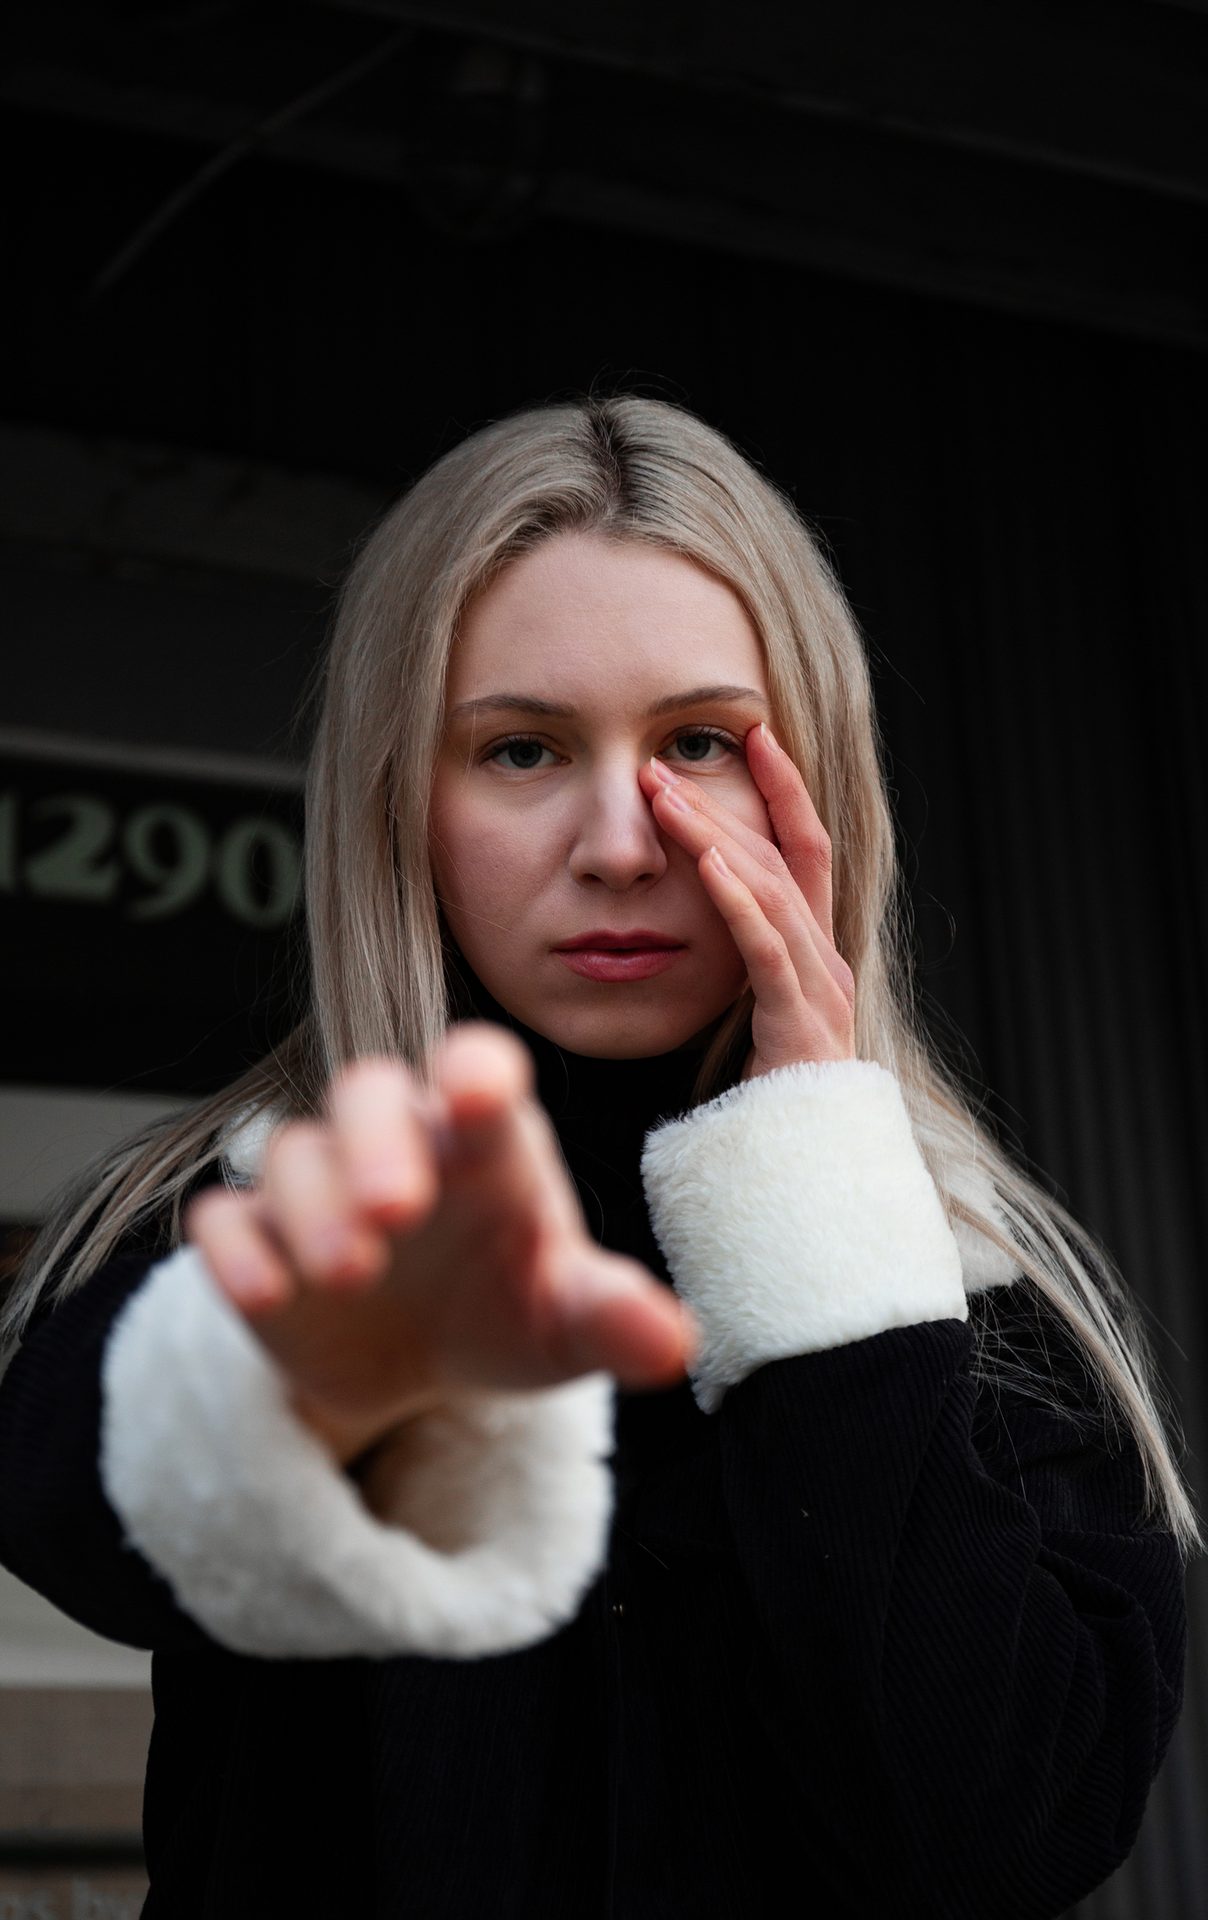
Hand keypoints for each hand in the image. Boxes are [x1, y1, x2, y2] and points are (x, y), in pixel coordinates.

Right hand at [184, 1029, 696, 1463]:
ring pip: (294, 1152)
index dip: (476, 1071)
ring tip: (352, 1271)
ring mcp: (321, 1187)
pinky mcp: (259, 1239)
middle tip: (398, 1210)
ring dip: (314, 1205)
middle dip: (377, 1141)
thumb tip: (674, 1346)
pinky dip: (237, 1251)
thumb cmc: (512, 1308)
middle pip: (369, 1091)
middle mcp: (398, 1143)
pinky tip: (265, 1295)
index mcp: (485, 1142)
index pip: (477, 1067)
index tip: (480, 1091)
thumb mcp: (568, 1323)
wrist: (424, 1364)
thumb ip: (615, 1318)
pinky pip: (226, 1219)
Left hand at [639, 721, 856, 1079]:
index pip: (806, 848)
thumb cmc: (774, 1097)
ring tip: (666, 798)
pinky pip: (766, 951)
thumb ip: (743, 965)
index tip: (751, 734)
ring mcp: (819, 988)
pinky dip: (738, 903)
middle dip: (724, 803)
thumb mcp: (754, 1014)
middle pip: (781, 857)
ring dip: (715, 838)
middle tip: (661, 764)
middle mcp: (827, 958)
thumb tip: (703, 915)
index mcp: (817, 950)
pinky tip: (708, 867)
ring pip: (769, 892)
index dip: (785, 787)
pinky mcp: (798, 1023)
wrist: (810, 1170)